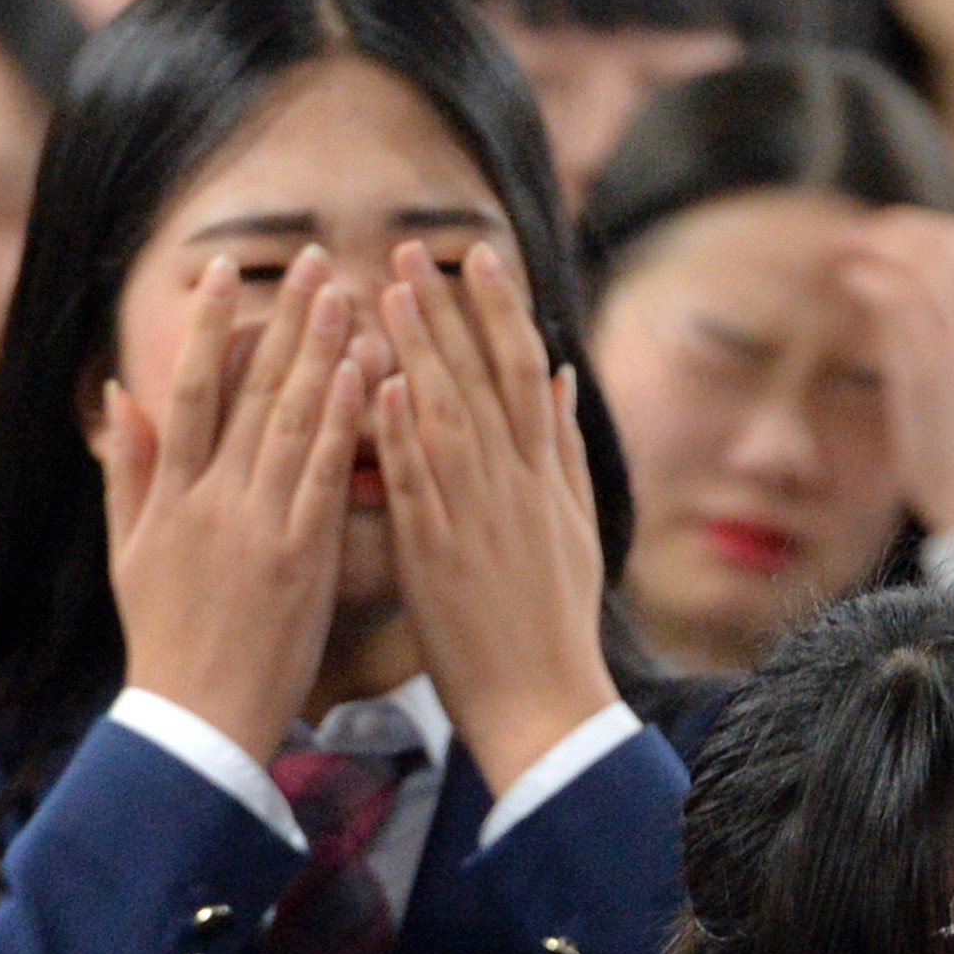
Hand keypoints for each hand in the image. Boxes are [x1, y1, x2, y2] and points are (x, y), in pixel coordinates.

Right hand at [100, 245, 362, 766]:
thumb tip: (118, 393)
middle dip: (282, 320)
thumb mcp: (129, 554)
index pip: (189, 389)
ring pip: (291, 422)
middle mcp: (211, 499)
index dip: (207, 325)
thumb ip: (129, 471)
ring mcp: (258, 527)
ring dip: (320, 353)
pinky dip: (343, 424)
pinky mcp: (301, 560)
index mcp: (170, 495)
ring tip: (347, 294)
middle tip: (313, 259)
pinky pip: (325, 477)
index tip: (226, 270)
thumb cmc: (167, 642)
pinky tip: (364, 376)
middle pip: (249, 391)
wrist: (199, 722)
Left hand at [377, 239, 618, 798]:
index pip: (522, 372)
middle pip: (479, 379)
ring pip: (443, 418)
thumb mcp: (576, 525)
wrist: (543, 704)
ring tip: (385, 292)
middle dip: (446, 310)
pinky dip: (397, 433)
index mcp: (545, 475)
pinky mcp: (436, 556)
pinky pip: (414, 484)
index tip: (475, 257)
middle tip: (412, 249)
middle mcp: (513, 485)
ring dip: (415, 351)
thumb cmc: (555, 620)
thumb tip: (563, 377)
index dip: (498, 311)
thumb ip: (565, 448)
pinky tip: (376, 385)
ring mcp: (474, 518)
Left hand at [837, 210, 953, 533]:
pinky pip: (897, 297)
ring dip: (874, 246)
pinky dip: (868, 277)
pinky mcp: (928, 367)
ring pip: (920, 258)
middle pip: (944, 239)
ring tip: (842, 253)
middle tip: (854, 237)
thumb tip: (921, 316)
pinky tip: (848, 281)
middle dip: (894, 228)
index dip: (928, 228)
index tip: (891, 235)